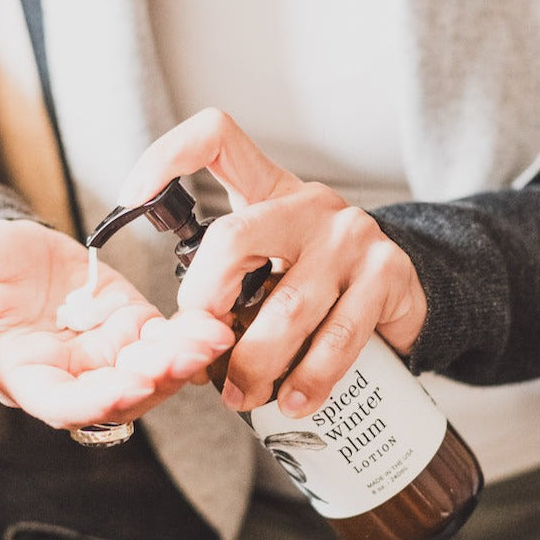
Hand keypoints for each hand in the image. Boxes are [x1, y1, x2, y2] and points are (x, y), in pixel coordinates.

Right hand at [0, 219, 233, 429]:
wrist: (1, 241)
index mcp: (30, 377)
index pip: (66, 405)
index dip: (98, 400)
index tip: (128, 384)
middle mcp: (75, 374)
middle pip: (122, 395)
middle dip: (155, 380)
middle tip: (184, 357)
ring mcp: (108, 351)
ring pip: (152, 370)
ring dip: (182, 359)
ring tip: (210, 338)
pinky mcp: (132, 322)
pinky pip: (166, 337)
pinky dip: (189, 334)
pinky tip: (212, 323)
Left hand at [117, 108, 427, 416]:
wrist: (408, 288)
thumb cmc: (322, 280)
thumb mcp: (275, 262)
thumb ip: (232, 284)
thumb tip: (183, 341)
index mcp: (272, 192)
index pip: (219, 140)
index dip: (168, 156)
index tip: (130, 199)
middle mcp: (310, 205)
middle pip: (234, 237)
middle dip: (207, 303)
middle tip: (203, 346)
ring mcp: (352, 236)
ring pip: (286, 307)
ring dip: (255, 364)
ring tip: (243, 396)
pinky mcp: (386, 274)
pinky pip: (336, 338)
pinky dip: (308, 380)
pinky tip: (294, 399)